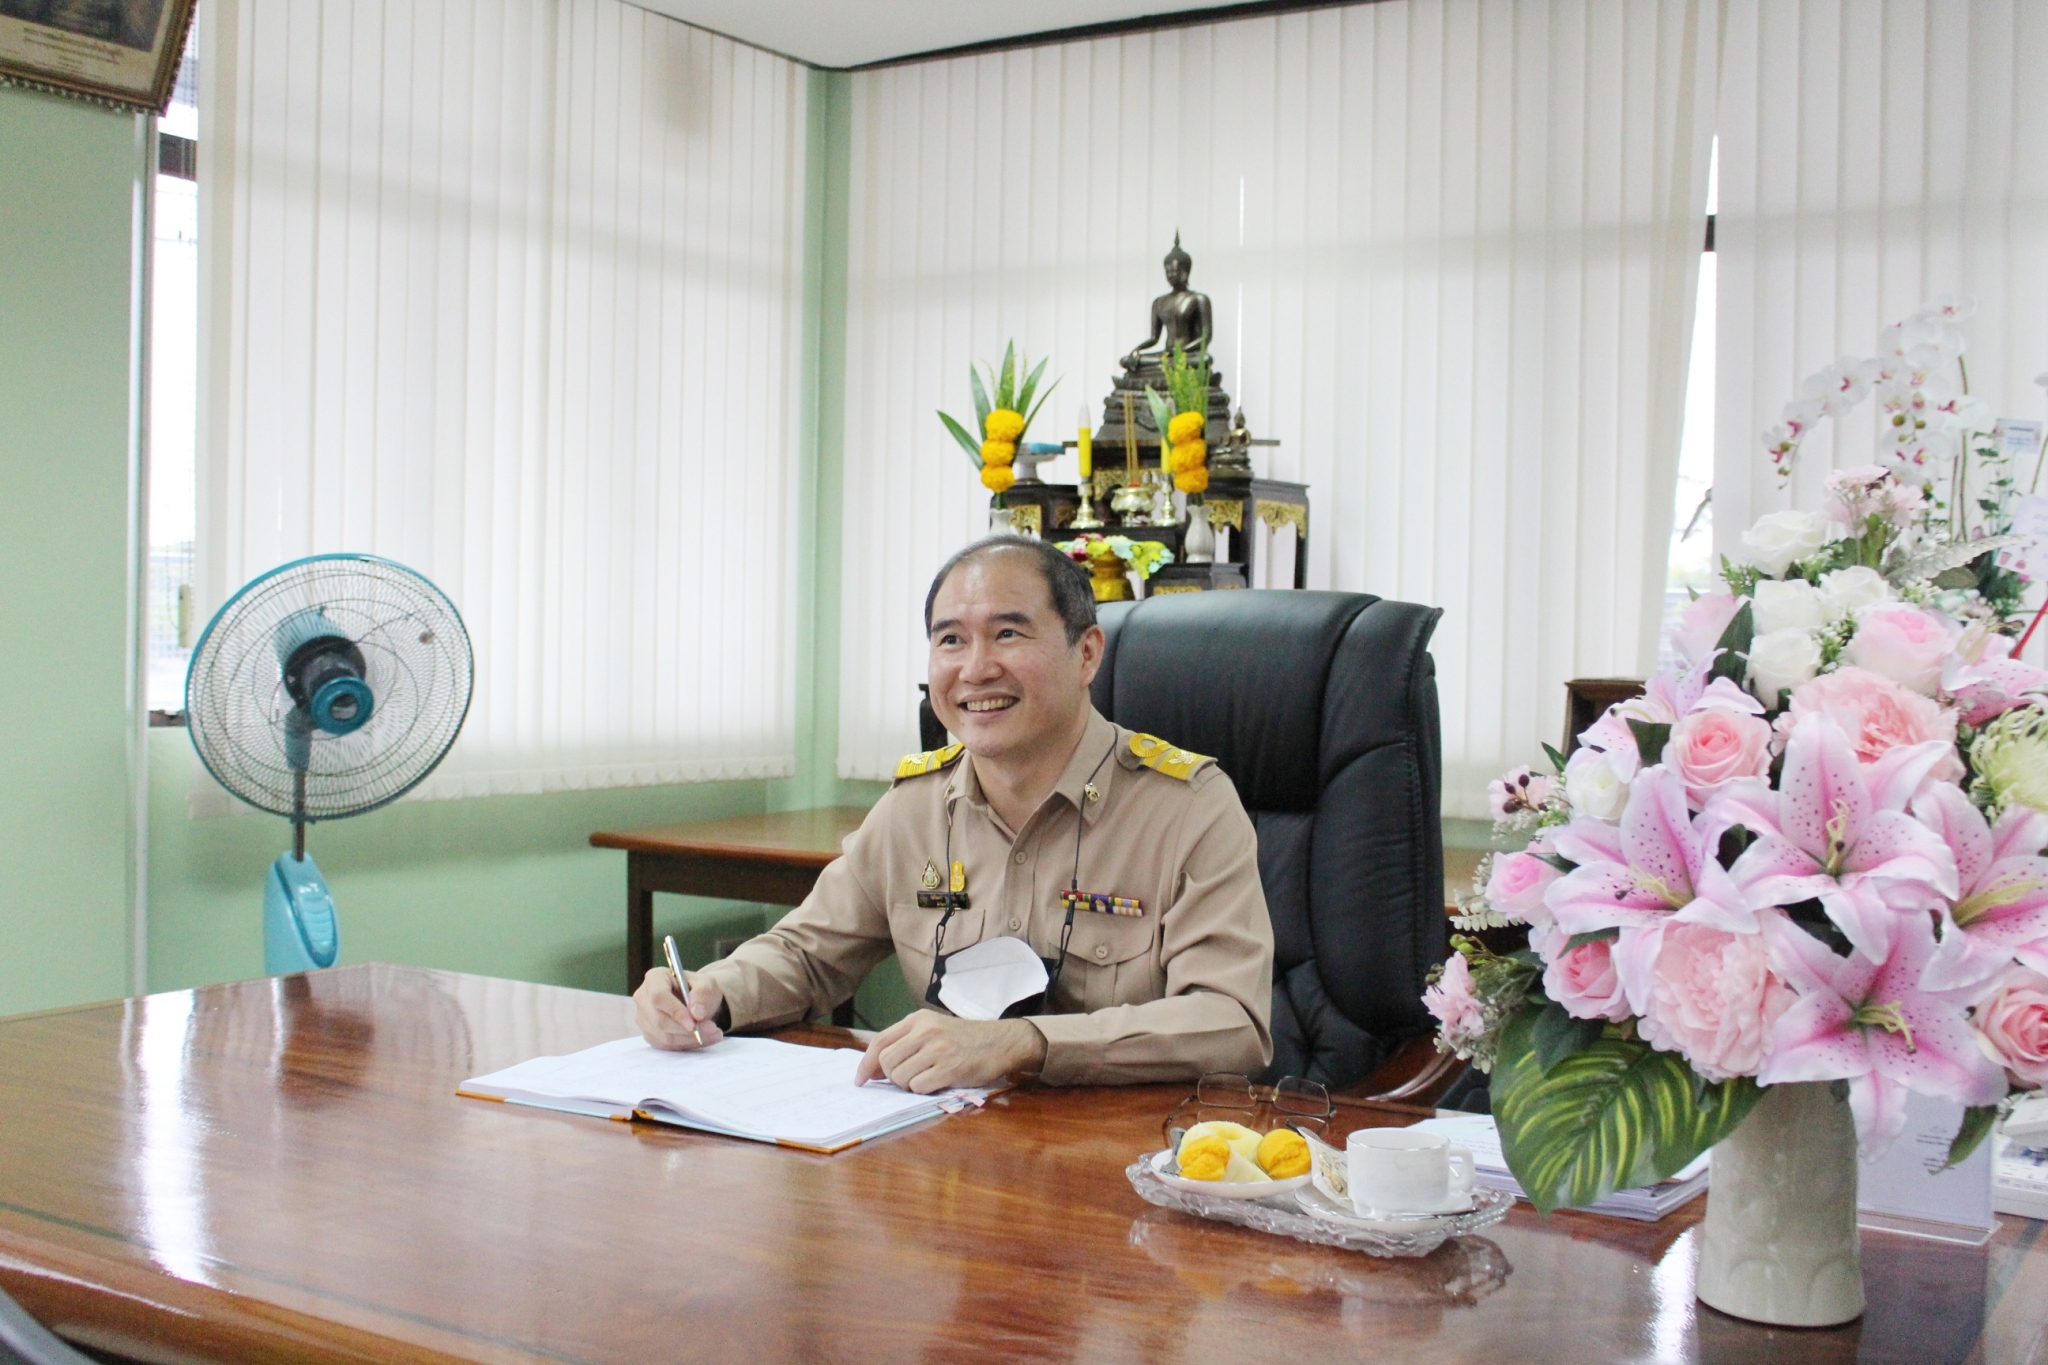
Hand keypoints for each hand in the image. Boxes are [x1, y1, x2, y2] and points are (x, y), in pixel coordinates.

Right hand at [634, 966, 725, 1050]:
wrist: (696, 1001)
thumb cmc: (698, 988)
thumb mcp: (706, 984)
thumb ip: (702, 995)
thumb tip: (697, 1014)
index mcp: (655, 978)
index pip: (658, 996)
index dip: (675, 1011)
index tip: (693, 1023)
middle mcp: (643, 998)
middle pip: (659, 1019)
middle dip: (687, 1029)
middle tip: (712, 1029)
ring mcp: (643, 1018)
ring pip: (664, 1036)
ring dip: (690, 1039)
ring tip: (714, 1034)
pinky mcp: (649, 1034)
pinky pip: (666, 1045)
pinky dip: (687, 1044)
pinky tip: (704, 1039)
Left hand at [853, 1011, 1046, 1093]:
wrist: (1000, 1042)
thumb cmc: (964, 1039)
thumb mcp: (934, 1029)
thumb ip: (906, 1043)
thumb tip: (875, 1069)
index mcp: (918, 1020)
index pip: (879, 1042)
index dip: (865, 1064)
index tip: (861, 1080)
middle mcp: (925, 1031)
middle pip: (886, 1062)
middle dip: (890, 1077)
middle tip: (905, 1079)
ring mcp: (937, 1049)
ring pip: (899, 1077)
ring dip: (907, 1085)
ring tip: (925, 1079)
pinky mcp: (949, 1068)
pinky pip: (918, 1087)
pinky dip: (922, 1090)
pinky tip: (936, 1083)